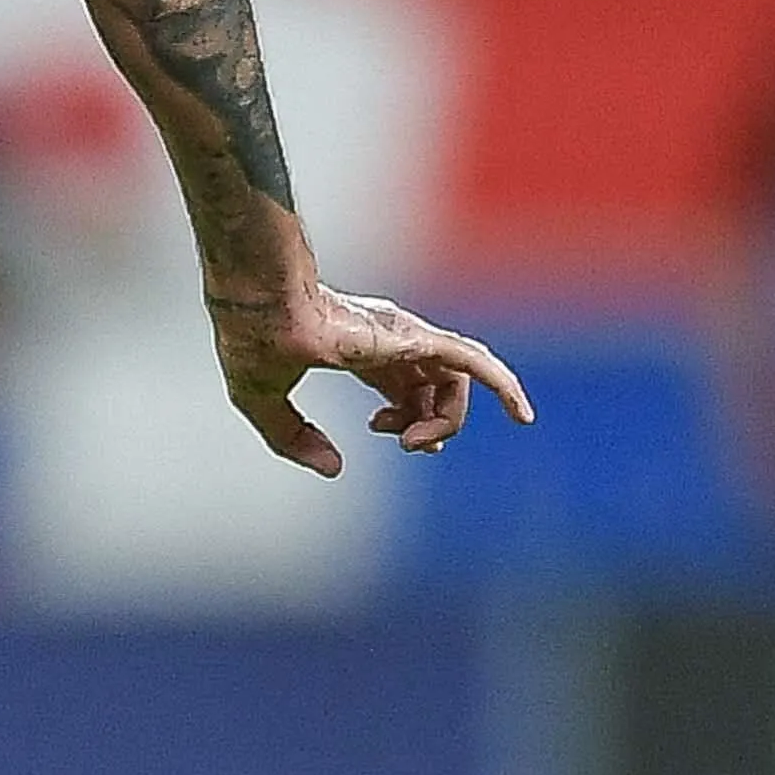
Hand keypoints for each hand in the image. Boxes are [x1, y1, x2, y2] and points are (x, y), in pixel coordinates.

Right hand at [209, 279, 535, 475]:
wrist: (257, 307)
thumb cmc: (252, 340)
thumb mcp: (263, 402)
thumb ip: (291, 439)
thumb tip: (334, 468)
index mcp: (362, 350)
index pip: (406, 383)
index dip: (405, 416)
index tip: (380, 431)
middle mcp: (392, 341)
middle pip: (438, 387)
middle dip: (430, 425)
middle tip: (406, 445)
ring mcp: (408, 338)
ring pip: (459, 381)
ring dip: (449, 420)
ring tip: (418, 444)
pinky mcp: (417, 340)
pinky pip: (476, 363)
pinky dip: (504, 386)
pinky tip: (522, 414)